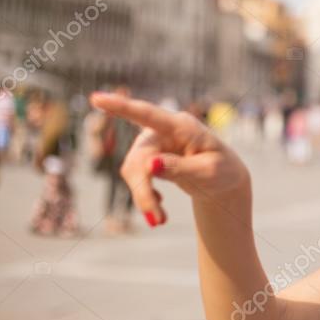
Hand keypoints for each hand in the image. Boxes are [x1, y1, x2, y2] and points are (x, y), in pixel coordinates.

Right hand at [89, 92, 249, 225]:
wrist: (224, 179)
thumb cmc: (221, 170)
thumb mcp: (209, 172)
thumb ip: (181, 168)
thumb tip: (150, 165)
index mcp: (183, 126)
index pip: (148, 114)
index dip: (121, 107)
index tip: (96, 98)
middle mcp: (164, 130)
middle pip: (139, 158)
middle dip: (143, 190)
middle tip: (158, 220)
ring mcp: (154, 143)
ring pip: (132, 169)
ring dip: (143, 197)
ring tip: (160, 219)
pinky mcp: (148, 156)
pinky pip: (135, 176)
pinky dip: (143, 195)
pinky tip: (158, 207)